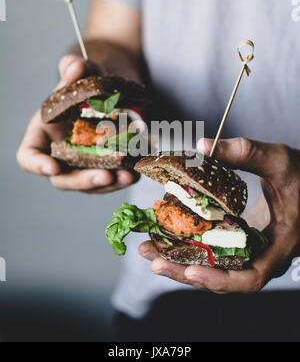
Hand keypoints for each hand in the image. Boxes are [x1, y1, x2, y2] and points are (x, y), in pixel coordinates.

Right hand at [17, 55, 138, 192]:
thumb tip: (75, 66)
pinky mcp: (108, 165)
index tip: (53, 167)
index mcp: (44, 133)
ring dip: (111, 183)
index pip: (30, 155)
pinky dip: (126, 176)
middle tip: (105, 177)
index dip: (37, 164)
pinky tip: (139, 170)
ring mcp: (86, 163)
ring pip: (92, 183)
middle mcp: (62, 153)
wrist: (114, 86)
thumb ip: (73, 68)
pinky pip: (114, 177)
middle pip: (64, 178)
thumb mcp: (83, 71)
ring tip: (129, 176)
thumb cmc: (90, 79)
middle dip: (84, 181)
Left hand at [139, 137, 299, 293]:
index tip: (191, 271)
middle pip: (222, 278)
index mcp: (279, 246)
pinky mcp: (239, 241)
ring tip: (148, 249)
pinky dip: (189, 247)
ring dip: (180, 261)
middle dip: (185, 271)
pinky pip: (213, 252)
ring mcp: (250, 251)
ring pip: (214, 267)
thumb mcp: (278, 160)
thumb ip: (245, 152)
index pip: (251, 278)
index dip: (220, 280)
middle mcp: (263, 256)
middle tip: (153, 259)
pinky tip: (164, 235)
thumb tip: (202, 146)